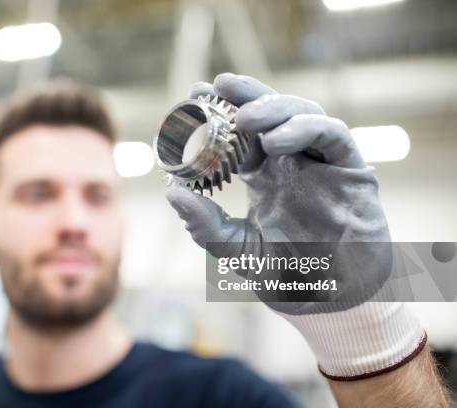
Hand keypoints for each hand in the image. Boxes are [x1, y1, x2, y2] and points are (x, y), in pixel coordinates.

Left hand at [165, 73, 424, 379]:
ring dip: (273, 109)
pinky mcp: (351, 170)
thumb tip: (171, 193)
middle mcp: (294, 161)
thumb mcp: (236, 248)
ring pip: (302, 114)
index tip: (195, 93)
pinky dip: (305, 129)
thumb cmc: (285, 271)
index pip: (243, 132)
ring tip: (245, 120)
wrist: (329, 299)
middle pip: (272, 113)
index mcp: (265, 173)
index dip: (221, 109)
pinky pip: (333, 135)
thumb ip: (205, 224)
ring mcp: (322, 162)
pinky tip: (276, 141)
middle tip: (218, 87)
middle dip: (246, 94)